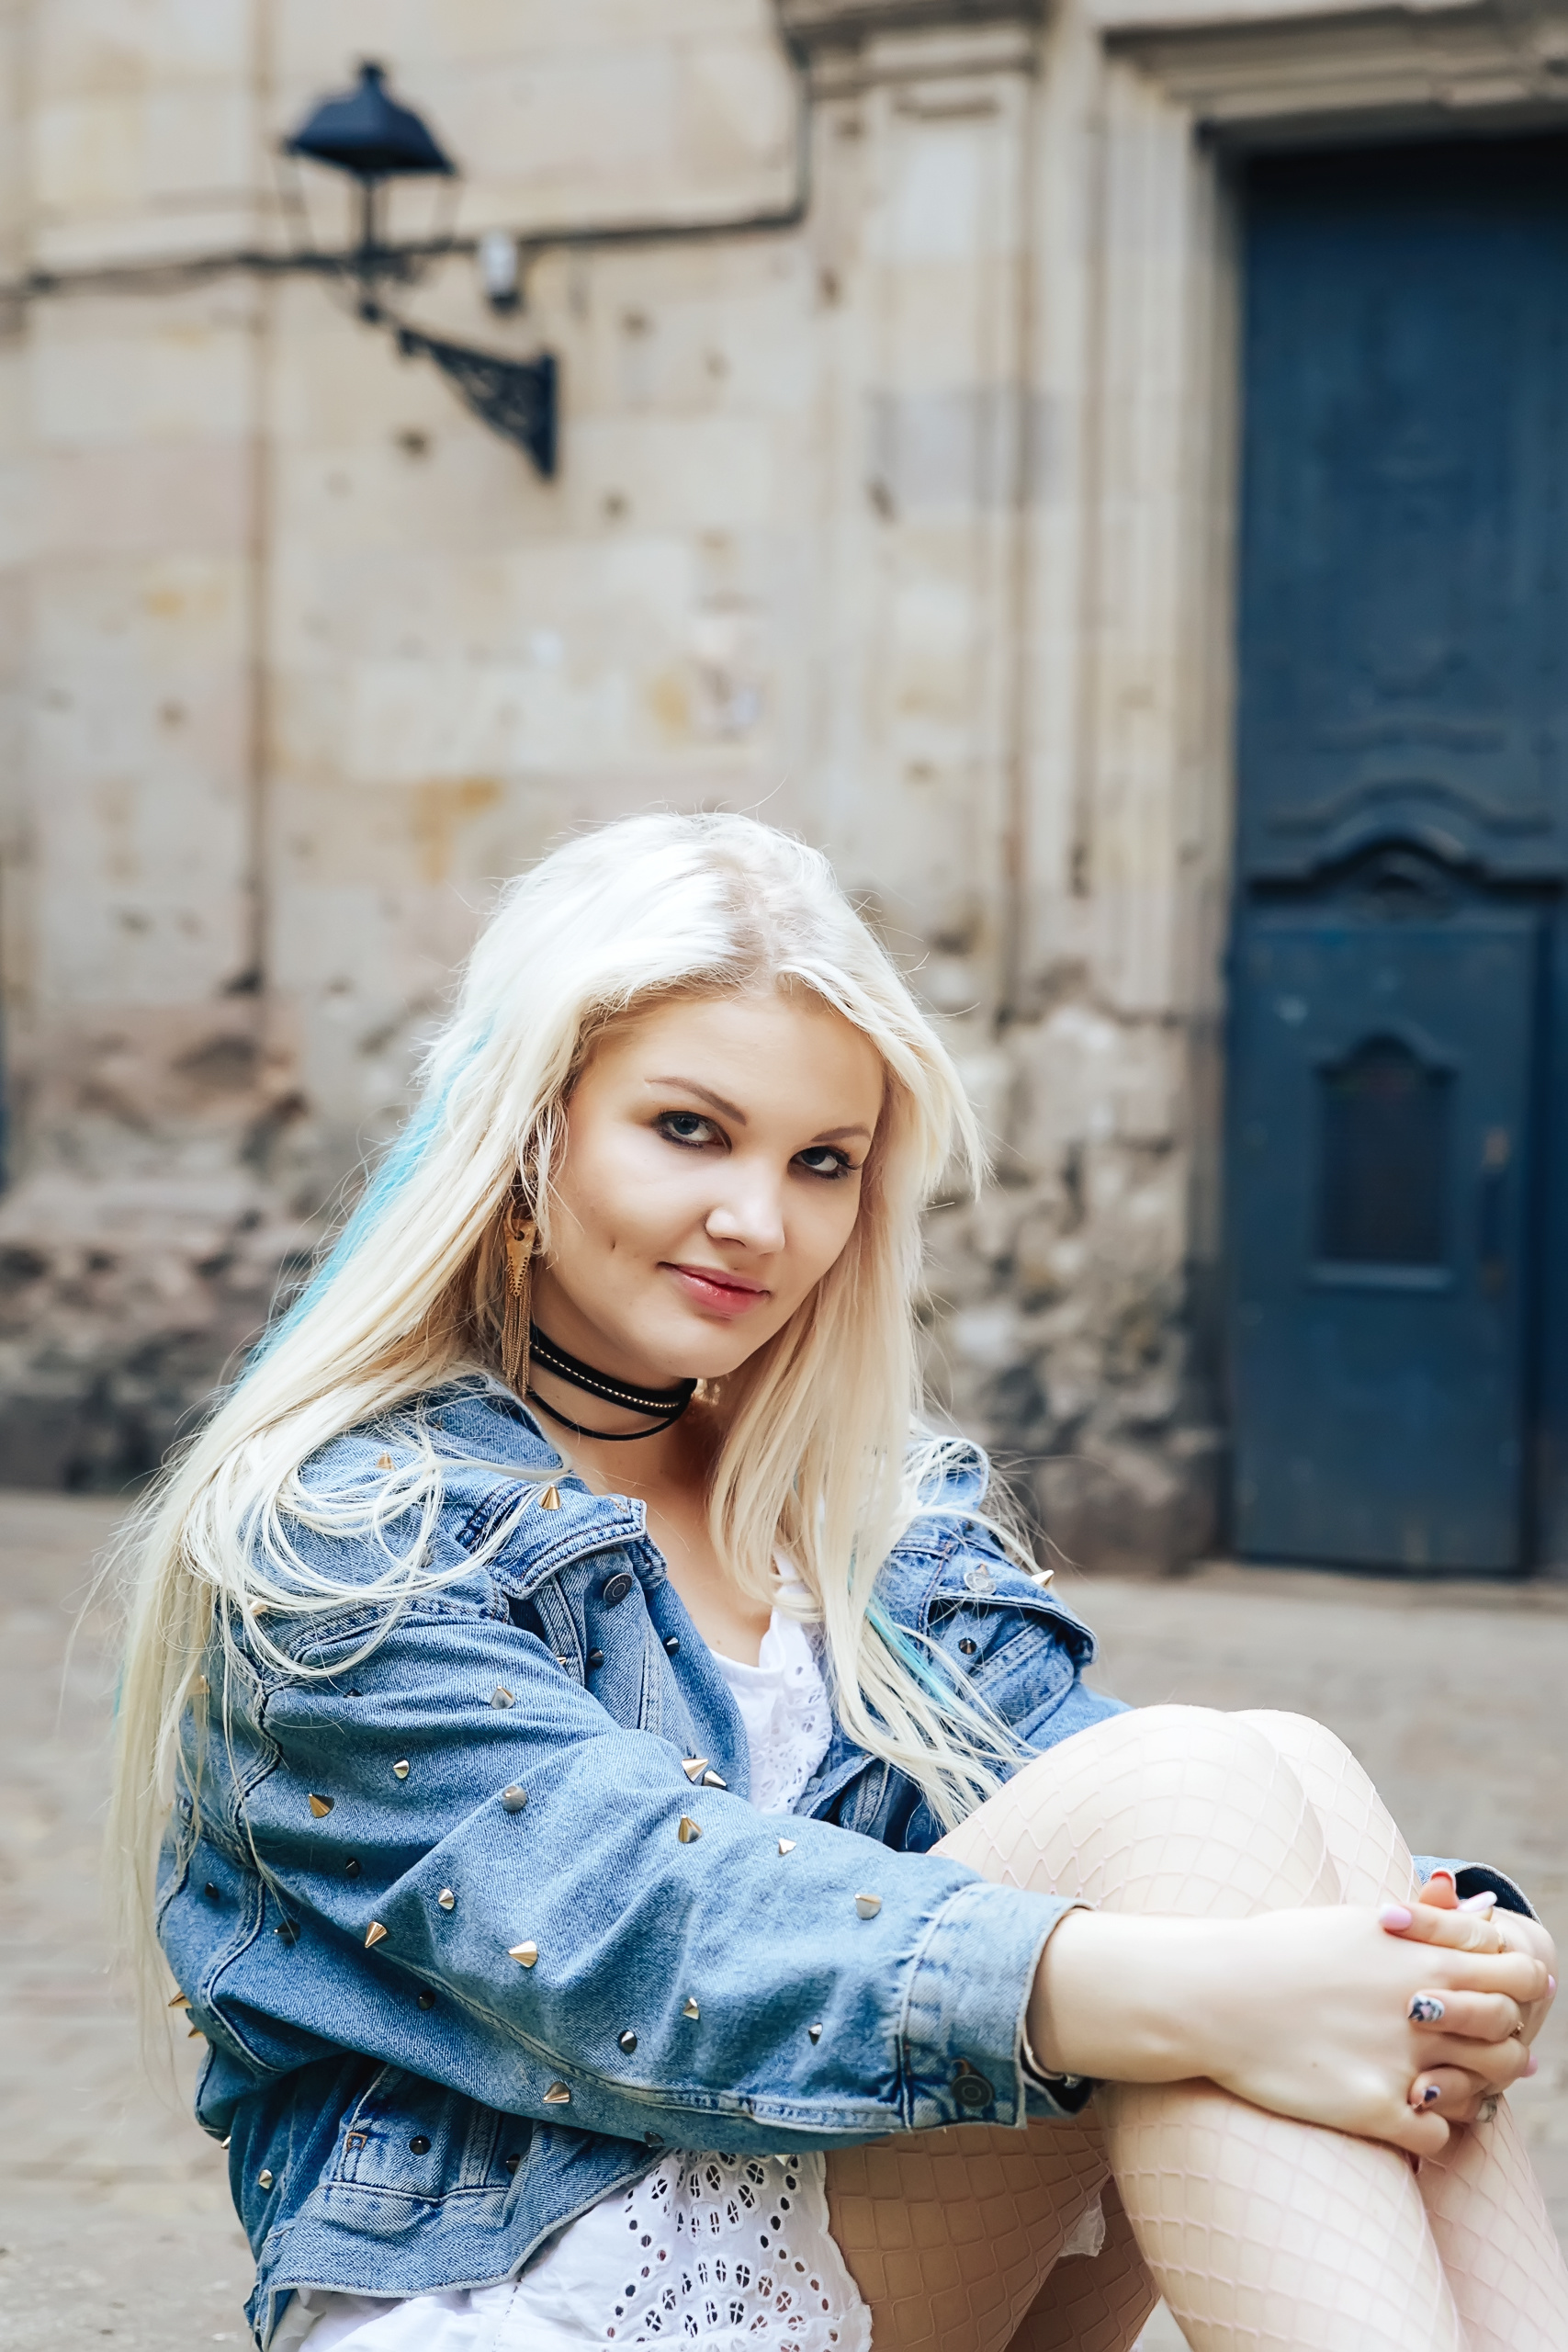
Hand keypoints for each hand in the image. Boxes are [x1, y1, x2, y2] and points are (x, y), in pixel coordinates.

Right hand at [1030, 1902, 1548, 2155]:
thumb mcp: (1357, 1921)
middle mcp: (1418, 2002)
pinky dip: (1430, 2132)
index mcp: (1418, 1952)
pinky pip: (1437, 2136)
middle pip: (1508, 2032)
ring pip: (1485, 2088)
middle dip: (1500, 2044)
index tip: (1489, 1997)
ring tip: (1438, 2084)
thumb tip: (1486, 1911)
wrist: (1211, 1993)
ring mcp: (1397, 2057)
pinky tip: (1402, 2114)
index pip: (1517, 1971)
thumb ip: (1426, 1920)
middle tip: (1466, 2049)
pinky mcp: (1371, 2108)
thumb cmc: (1281, 1952)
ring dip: (1472, 2090)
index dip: (1515, 1987)